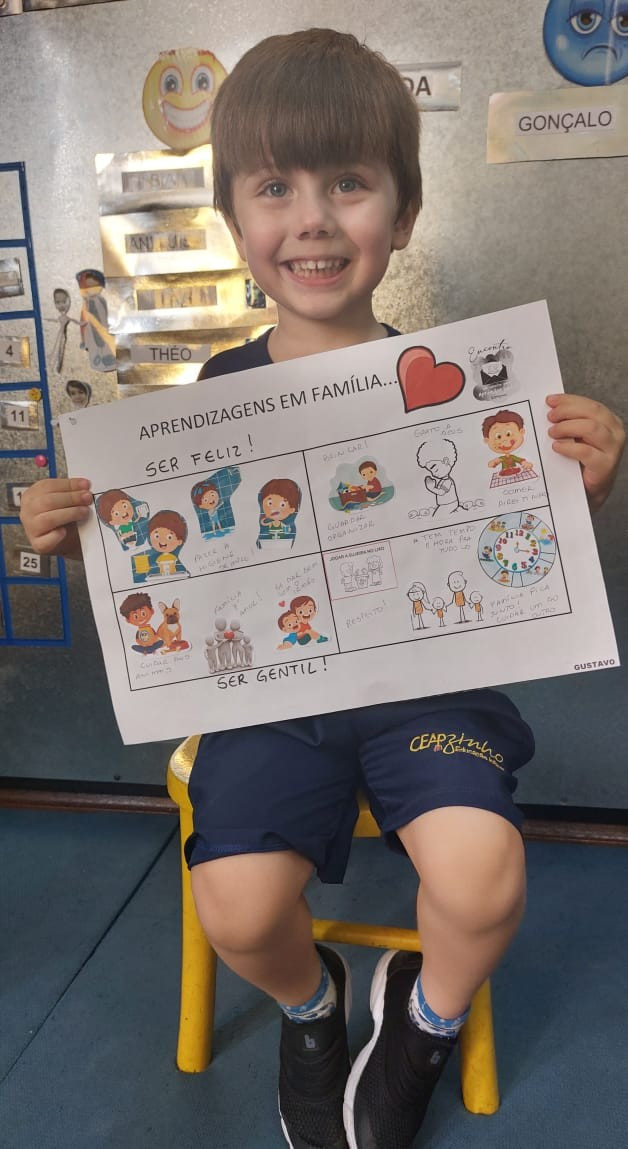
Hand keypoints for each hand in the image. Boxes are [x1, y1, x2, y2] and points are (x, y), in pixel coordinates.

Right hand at [19, 477, 91, 558]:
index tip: (85, 485)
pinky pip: (46, 540)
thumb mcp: (65, 501)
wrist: (65, 541)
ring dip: (69, 514)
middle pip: (47, 501)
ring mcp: (31, 528)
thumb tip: (85, 487)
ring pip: (48, 519)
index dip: (68, 485)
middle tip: (87, 498)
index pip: (47, 486)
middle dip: (71, 498)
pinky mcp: (38, 545)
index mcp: (32, 495)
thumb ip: (71, 493)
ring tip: (84, 512)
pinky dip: (56, 535)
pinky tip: (65, 531)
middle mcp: (28, 511)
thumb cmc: (64, 518)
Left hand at [546, 394, 625, 511]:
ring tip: (552, 432)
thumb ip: (570, 422)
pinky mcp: (606, 465)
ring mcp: (613, 449)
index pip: (590, 404)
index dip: (569, 400)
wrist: (589, 490)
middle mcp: (615, 432)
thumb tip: (550, 408)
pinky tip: (557, 447)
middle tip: (549, 416)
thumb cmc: (582, 461)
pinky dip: (569, 447)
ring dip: (568, 427)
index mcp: (609, 421)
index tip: (550, 400)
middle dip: (567, 411)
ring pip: (592, 428)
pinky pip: (586, 452)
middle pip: (592, 412)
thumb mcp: (577, 437)